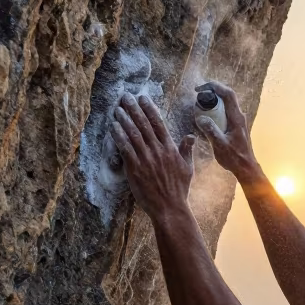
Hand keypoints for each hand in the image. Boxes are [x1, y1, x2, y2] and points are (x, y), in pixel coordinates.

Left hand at [111, 93, 194, 221]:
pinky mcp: (135, 169)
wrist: (170, 208)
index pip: (159, 123)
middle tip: (126, 97)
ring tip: (117, 108)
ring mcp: (146, 159)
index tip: (143, 98)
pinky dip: (119, 136)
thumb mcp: (187, 168)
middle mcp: (158, 151)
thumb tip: (191, 135)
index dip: (150, 109)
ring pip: (133, 134)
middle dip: (134, 109)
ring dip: (124, 119)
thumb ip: (186, 150)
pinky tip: (113, 126)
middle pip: (144, 125)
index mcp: (170, 149)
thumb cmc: (179, 190)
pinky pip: (125, 148)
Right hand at [195, 81, 259, 183]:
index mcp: (236, 118)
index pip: (228, 94)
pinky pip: (225, 111)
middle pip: (227, 96)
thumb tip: (201, 118)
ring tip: (201, 103)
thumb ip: (211, 130)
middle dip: (212, 91)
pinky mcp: (236, 125)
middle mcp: (239, 116)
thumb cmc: (235, 158)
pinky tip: (207, 116)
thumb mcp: (220, 144)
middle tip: (198, 95)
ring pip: (226, 103)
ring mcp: (238, 120)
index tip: (200, 88)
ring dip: (214, 100)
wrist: (246, 167)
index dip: (214, 86)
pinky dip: (216, 109)